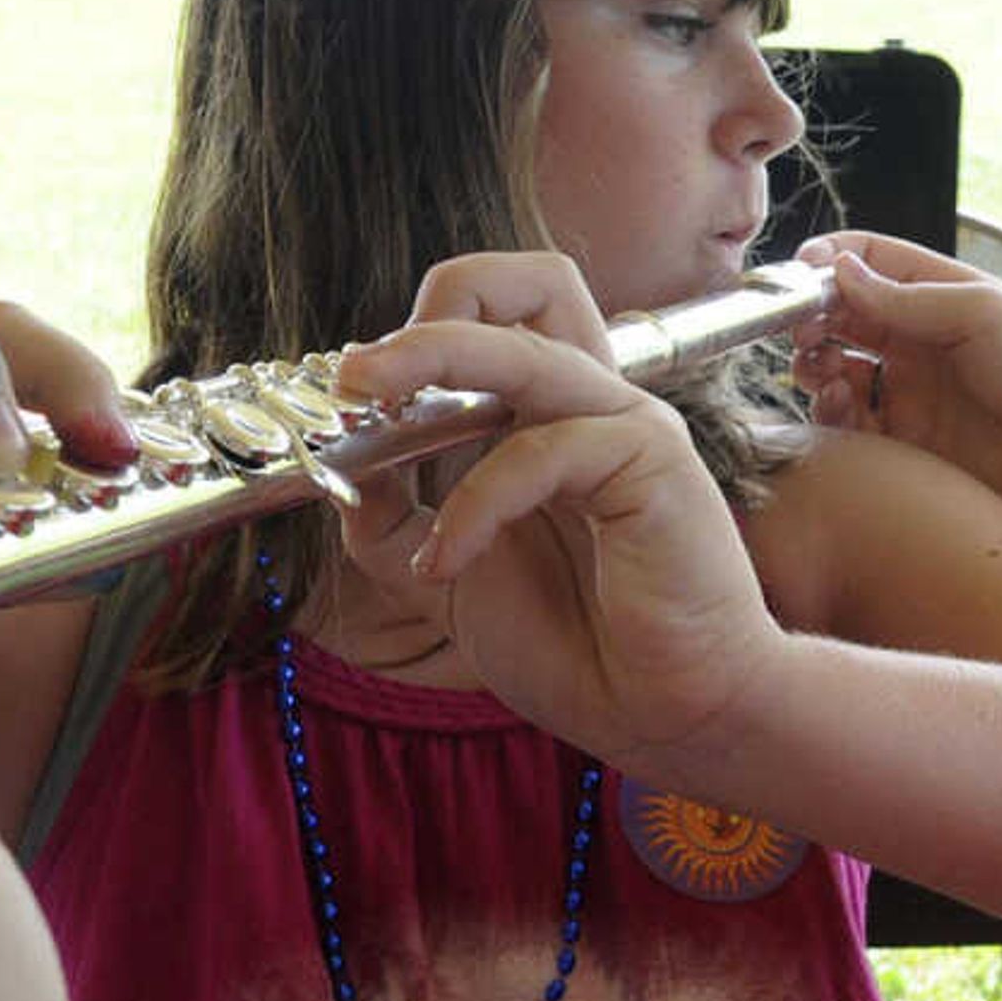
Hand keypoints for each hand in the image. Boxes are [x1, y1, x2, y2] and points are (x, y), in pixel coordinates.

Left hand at [331, 253, 786, 767]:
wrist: (664, 716)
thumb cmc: (580, 649)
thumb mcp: (451, 581)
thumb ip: (396, 523)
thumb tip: (336, 473)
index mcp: (551, 418)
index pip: (499, 318)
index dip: (417, 338)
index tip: (352, 404)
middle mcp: (592, 404)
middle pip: (533, 284)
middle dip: (433, 308)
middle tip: (355, 372)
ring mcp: (627, 426)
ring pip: (526, 348)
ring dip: (429, 360)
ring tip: (362, 397)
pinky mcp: (653, 463)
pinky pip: (541, 450)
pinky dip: (474, 503)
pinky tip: (446, 563)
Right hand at [792, 232, 1001, 528]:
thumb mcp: (977, 312)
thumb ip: (903, 298)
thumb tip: (837, 270)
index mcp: (938, 296)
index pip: (867, 262)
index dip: (828, 263)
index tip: (799, 275)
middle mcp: (918, 341)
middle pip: (840, 318)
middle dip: (809, 319)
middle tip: (800, 330)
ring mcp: (911, 392)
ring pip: (835, 372)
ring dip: (814, 366)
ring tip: (819, 371)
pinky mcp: (908, 445)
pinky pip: (852, 427)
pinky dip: (833, 414)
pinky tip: (843, 405)